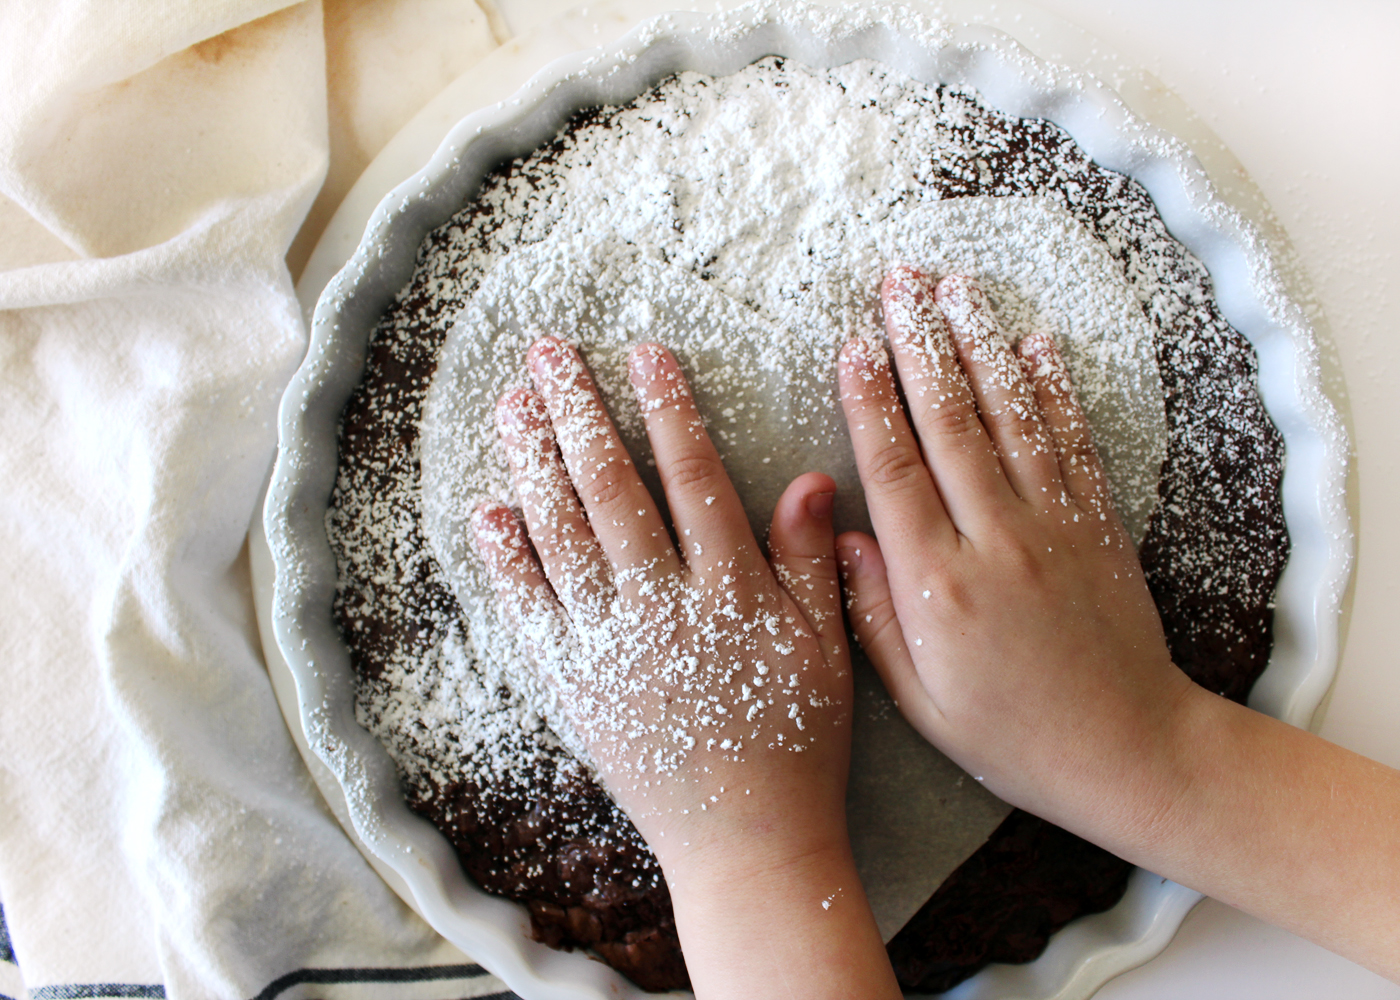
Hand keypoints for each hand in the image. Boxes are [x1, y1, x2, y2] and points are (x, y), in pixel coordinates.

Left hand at [474, 335, 899, 998]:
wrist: (747, 840)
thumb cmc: (797, 742)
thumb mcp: (828, 646)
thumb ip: (812, 560)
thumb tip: (811, 477)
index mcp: (729, 587)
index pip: (693, 475)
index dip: (667, 408)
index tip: (644, 354)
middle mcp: (661, 603)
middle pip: (611, 488)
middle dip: (580, 412)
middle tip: (548, 354)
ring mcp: (610, 643)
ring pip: (561, 533)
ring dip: (534, 462)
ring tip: (512, 405)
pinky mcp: (574, 682)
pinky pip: (531, 608)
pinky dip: (507, 558)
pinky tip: (490, 510)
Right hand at [838, 266, 1399, 982]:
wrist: (1129, 751)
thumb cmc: (1012, 736)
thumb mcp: (919, 699)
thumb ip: (873, 613)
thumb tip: (842, 534)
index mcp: (939, 585)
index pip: (894, 471)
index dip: (869, 401)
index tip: (852, 345)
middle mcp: (996, 540)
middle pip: (950, 423)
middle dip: (919, 344)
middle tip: (897, 284)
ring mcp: (1054, 527)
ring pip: (1010, 416)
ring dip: (980, 345)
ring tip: (955, 289)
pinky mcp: (1097, 527)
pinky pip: (1071, 442)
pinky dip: (1052, 388)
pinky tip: (1034, 343)